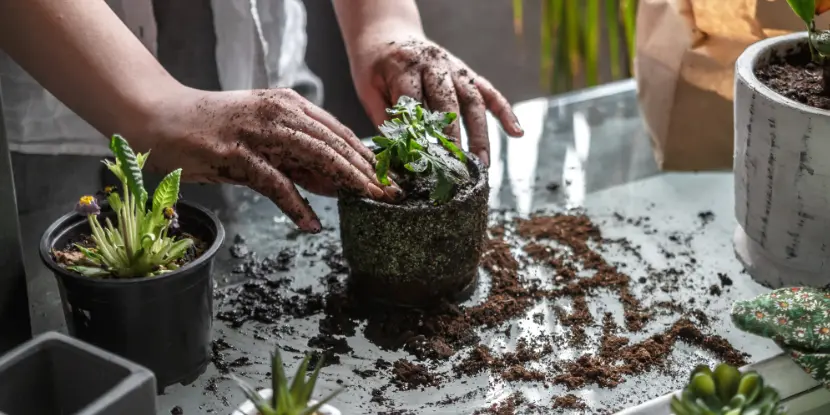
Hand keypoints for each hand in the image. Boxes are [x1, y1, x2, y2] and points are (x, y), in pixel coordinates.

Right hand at [137, 87, 399, 232]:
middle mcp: (279, 112)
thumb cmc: (217, 131)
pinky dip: (296, 205)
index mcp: (289, 104)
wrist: (163, 119)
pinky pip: (275, 183)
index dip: (367, 156)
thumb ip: (301, 160)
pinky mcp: (237, 155)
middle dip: (368, 170)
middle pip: (335, 143)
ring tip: (370, 200)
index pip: (339, 131)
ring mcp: (258, 132)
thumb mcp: (266, 138)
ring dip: (347, 180)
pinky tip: (312, 223)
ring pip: (315, 156)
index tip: (390, 177)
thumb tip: (340, 184)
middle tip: (393, 192)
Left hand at [348, 35, 524, 165]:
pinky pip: (489, 91)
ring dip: (480, 133)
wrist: (387, 32)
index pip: (414, 103)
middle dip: (453, 136)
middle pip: (447, 102)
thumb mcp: (369, 89)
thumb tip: (400, 155)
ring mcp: (454, 67)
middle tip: (455, 167)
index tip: (421, 160)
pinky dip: (505, 112)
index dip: (417, 132)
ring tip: (482, 163)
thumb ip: (384, 119)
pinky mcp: (466, 72)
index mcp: (404, 66)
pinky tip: (517, 133)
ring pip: (472, 100)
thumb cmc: (375, 66)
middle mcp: (433, 64)